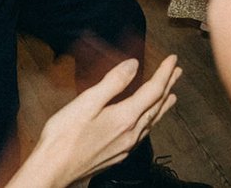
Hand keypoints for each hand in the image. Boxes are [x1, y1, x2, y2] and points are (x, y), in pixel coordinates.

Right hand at [10, 57, 180, 187]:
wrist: (53, 171)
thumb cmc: (64, 137)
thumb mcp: (87, 102)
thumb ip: (113, 82)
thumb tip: (134, 65)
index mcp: (125, 118)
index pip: (153, 91)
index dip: (165, 73)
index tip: (173, 59)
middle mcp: (131, 134)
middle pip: (156, 106)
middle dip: (168, 86)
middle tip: (178, 72)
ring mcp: (126, 146)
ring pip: (152, 121)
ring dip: (163, 105)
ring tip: (171, 95)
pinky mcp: (118, 155)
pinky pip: (143, 133)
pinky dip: (151, 120)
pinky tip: (147, 122)